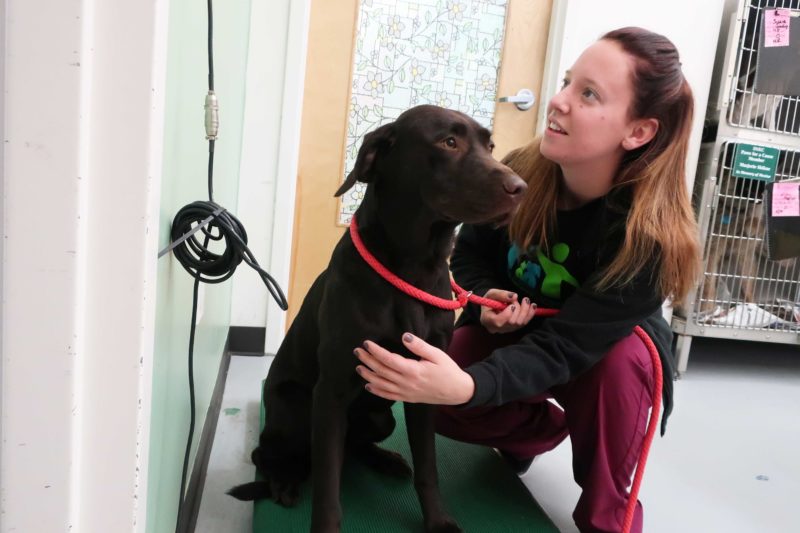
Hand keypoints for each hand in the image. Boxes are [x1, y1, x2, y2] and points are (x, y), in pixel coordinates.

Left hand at [354, 333, 474, 404]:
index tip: (367, 343)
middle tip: (357, 351)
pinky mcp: (407, 398)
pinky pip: (388, 396)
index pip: (389, 360)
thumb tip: (405, 336)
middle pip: (382, 371)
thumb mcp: (437, 354)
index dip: (376, 352)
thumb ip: (420, 346)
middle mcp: (407, 383)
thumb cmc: (448, 370)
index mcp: (414, 371)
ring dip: (368, 376)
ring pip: (382, 385)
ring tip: (359, 367)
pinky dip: (377, 391)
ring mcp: (406, 392)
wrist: (457, 391)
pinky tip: (368, 386)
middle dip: (368, 361)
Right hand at [479, 289, 536, 333]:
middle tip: (515, 299)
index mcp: (487, 320)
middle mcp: (497, 328)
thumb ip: (501, 294)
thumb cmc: (490, 300)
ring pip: (520, 323)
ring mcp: (507, 329)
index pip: (498, 322)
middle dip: (517, 308)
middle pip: (511, 322)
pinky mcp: (515, 328)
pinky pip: (525, 323)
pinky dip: (530, 313)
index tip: (511, 304)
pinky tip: (533, 305)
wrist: (493, 306)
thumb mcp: (491, 294)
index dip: (507, 314)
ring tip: (524, 300)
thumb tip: (514, 296)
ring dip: (525, 310)